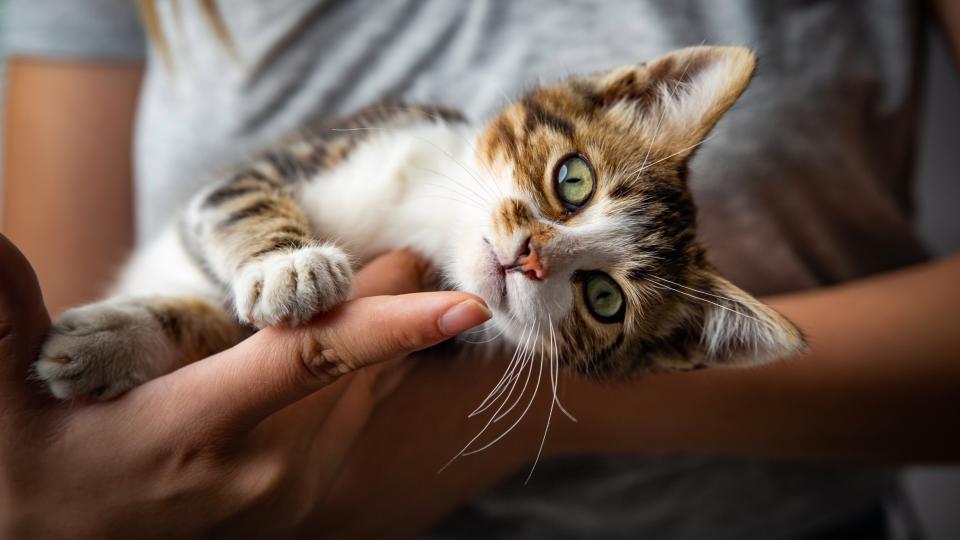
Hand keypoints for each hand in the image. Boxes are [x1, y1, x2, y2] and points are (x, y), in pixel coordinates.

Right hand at [0, 234, 490, 538]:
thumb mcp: (7, 410)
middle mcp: (266, 466)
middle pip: (360, 364)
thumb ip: (5, 324)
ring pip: (372, 390)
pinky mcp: (307, 496)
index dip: (390, 326)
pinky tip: (366, 344)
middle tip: (396, 250)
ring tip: (380, 285)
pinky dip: (377, 370)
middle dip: (389, 300)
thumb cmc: (42, 480)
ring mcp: (295, 489)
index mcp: (197, 430)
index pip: (309, 361)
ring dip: (387, 335)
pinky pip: (364, 416)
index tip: (463, 302)